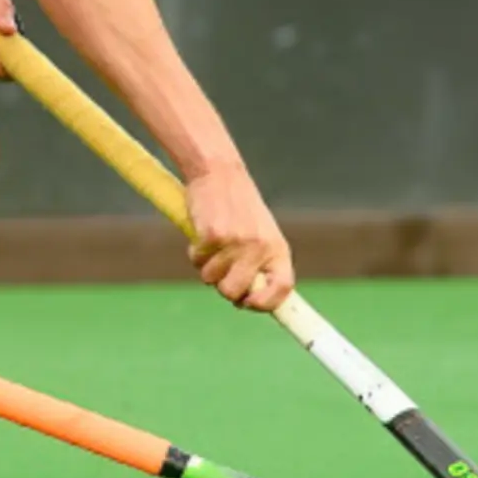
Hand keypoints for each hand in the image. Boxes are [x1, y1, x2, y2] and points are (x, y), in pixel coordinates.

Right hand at [183, 165, 292, 310]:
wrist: (219, 172)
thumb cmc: (238, 206)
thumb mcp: (261, 233)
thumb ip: (260, 264)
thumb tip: (245, 300)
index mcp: (277, 248)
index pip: (283, 288)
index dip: (267, 304)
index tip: (250, 305)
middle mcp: (259, 248)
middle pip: (236, 293)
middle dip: (223, 288)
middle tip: (220, 271)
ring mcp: (235, 243)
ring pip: (211, 279)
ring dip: (206, 267)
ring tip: (213, 243)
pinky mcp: (212, 236)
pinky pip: (196, 260)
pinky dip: (194, 251)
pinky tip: (202, 231)